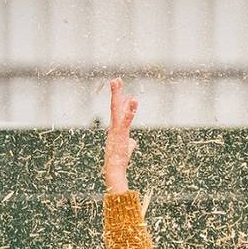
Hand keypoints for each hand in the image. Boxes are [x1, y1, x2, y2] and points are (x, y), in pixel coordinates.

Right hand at [103, 77, 138, 193]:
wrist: (114, 168)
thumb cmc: (119, 161)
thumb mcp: (126, 149)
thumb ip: (130, 143)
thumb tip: (133, 142)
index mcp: (116, 128)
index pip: (118, 111)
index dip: (121, 100)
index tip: (123, 90)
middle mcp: (114, 126)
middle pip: (114, 106)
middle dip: (116, 92)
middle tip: (116, 79)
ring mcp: (116, 129)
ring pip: (116, 109)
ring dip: (117, 94)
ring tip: (118, 81)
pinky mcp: (120, 133)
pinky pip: (125, 119)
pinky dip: (130, 110)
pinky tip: (133, 100)